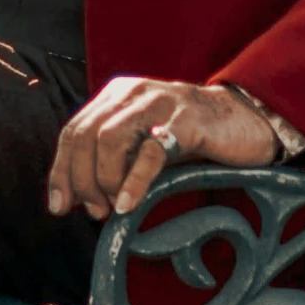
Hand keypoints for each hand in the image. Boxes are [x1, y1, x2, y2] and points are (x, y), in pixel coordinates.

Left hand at [46, 77, 280, 221]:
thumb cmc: (190, 137)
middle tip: (94, 211)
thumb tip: (81, 199)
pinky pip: (151, 151)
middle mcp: (132, 93)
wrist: (245, 119)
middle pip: (85, 135)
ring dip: (103, 180)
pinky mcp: (186, 121)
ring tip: (112, 207)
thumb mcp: (145, 142)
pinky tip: (128, 204)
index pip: (73, 130)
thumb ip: (115, 160)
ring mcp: (159, 103)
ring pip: (109, 139)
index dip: (61, 171)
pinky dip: (134, 181)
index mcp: (117, 95)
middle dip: (81, 179)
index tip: (60, 207)